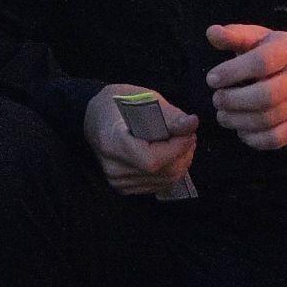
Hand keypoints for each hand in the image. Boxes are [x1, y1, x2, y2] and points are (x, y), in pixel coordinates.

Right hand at [83, 84, 198, 195]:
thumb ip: (168, 114)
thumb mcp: (141, 98)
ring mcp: (117, 181)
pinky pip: (157, 185)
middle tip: (189, 135)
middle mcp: (112, 167)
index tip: (189, 132)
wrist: (94, 118)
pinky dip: (171, 171)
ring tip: (183, 143)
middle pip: (161, 172)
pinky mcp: (123, 188)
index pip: (152, 160)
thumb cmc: (117, 104)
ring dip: (181, 163)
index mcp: (112, 142)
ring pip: (164, 181)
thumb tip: (192, 124)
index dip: (176, 149)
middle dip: (183, 154)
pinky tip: (171, 156)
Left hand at [204, 24, 286, 150]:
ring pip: (267, 120)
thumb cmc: (276, 54)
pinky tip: (241, 129)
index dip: (232, 72)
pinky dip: (252, 138)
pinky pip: (275, 139)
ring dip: (237, 120)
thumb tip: (211, 33)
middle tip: (216, 99)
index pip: (261, 63)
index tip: (212, 79)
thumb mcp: (258, 38)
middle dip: (233, 100)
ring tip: (223, 114)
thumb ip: (234, 36)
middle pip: (265, 96)